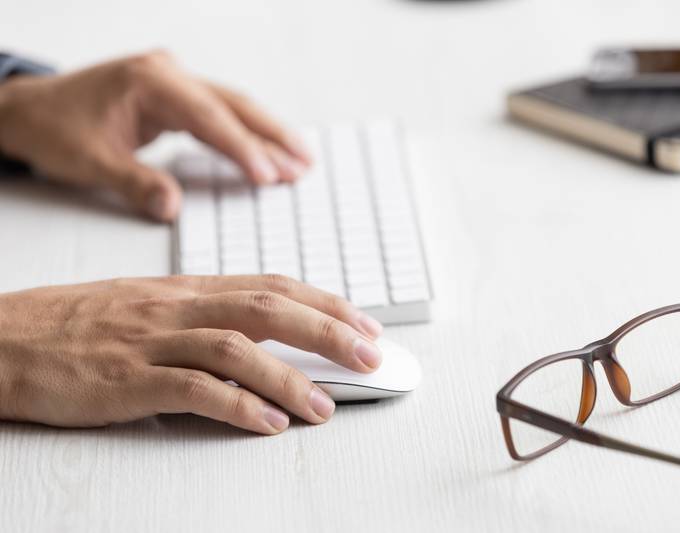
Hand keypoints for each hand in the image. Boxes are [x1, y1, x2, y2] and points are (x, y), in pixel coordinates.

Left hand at [0, 50, 310, 220]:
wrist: (31, 110)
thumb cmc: (55, 128)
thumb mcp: (89, 162)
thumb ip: (135, 183)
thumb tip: (172, 207)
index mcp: (149, 81)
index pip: (209, 116)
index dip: (243, 147)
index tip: (269, 174)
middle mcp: (167, 73)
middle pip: (234, 103)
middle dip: (272, 135)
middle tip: (304, 163)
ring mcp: (173, 80)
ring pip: (232, 106)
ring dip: (266, 133)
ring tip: (299, 160)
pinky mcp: (174, 94)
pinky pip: (219, 113)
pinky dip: (244, 134)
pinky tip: (265, 150)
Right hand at [0, 275, 383, 433]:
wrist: (2, 338)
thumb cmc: (76, 324)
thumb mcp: (149, 306)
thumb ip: (204, 316)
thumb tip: (263, 335)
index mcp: (185, 288)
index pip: (270, 285)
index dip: (324, 303)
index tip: (364, 322)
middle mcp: (175, 307)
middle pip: (266, 308)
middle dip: (327, 330)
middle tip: (372, 354)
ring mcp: (149, 342)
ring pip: (235, 349)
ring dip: (289, 377)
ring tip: (326, 405)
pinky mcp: (124, 381)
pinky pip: (191, 390)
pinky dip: (237, 406)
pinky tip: (267, 422)